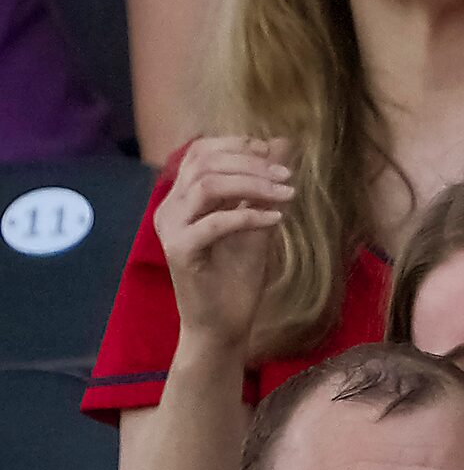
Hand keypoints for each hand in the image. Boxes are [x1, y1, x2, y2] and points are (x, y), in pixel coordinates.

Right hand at [154, 136, 291, 351]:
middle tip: (286, 175)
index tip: (270, 151)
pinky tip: (276, 219)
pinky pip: (214, 223)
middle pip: (204, 164)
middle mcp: (170, 208)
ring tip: (287, 193)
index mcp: (182, 198)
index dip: (234, 145)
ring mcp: (171, 229)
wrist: (224, 325)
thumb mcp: (257, 224)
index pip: (199, 153)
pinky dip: (248, 216)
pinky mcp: (180, 251)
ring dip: (252, 185)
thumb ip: (263, 188)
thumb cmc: (237, 278)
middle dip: (250, 164)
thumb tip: (282, 144)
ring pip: (206, 187)